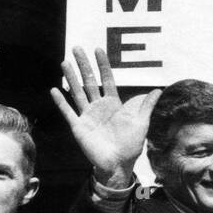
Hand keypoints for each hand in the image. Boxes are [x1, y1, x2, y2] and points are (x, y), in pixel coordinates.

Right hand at [50, 47, 160, 187]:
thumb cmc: (130, 145)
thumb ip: (146, 106)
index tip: (98, 50)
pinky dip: (61, 102)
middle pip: (89, 81)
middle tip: (77, 48)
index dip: (103, 65)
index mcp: (113, 104)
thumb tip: (158, 90)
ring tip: (64, 63)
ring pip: (77, 92)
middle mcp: (98, 106)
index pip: (107, 79)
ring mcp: (87, 116)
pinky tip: (54, 90)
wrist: (117, 164)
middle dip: (83, 65)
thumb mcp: (141, 123)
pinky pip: (68, 112)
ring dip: (71, 78)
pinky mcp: (78, 127)